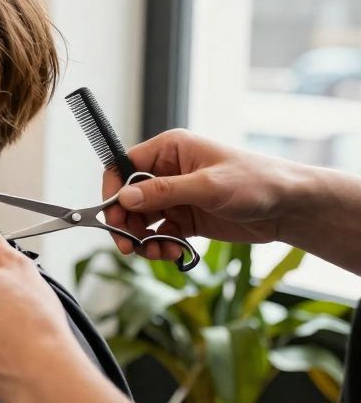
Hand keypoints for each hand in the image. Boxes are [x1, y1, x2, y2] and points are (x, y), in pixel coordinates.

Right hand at [101, 129, 303, 260]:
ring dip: (141, 239)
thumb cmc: (257, 182)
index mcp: (170, 150)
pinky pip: (158, 234)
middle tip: (127, 244)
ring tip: (155, 252)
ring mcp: (175, 197)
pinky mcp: (185, 219)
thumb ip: (164, 192)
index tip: (111, 216)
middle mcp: (168, 172)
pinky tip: (171, 252)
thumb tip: (125, 198)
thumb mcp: (207, 185)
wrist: (290, 208)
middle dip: (125, 223)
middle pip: (128, 198)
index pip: (124, 167)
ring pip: (140, 220)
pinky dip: (158, 246)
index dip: (113, 191)